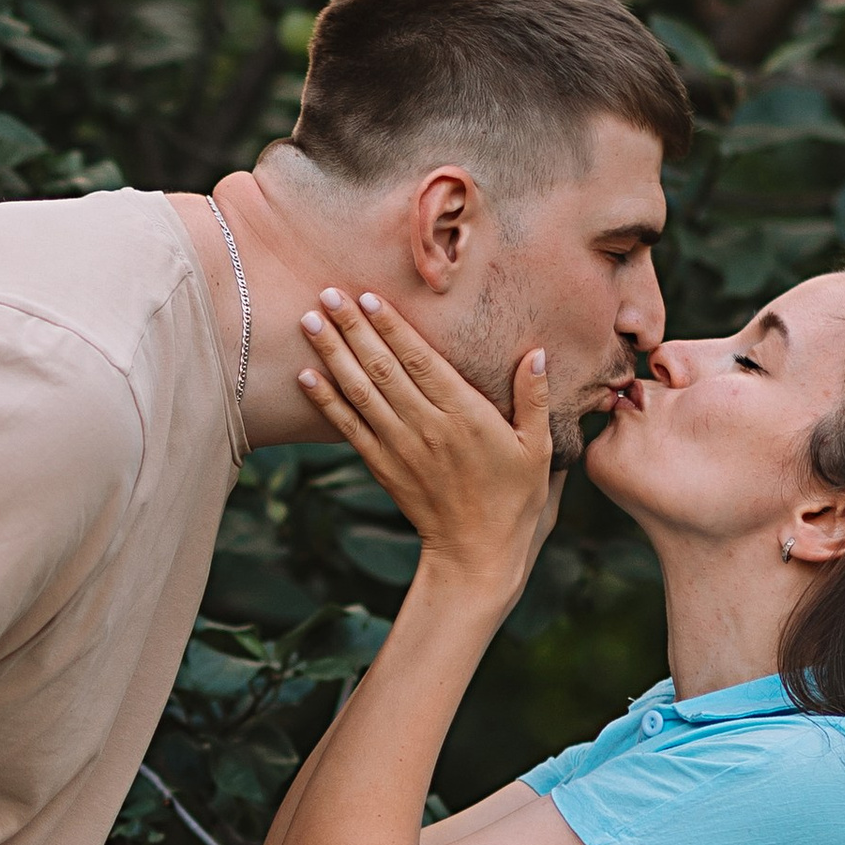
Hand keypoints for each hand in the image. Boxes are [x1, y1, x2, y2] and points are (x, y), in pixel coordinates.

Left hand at [298, 292, 560, 600]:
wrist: (476, 552)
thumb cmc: (514, 498)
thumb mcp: (537, 448)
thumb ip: (534, 398)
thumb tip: (536, 354)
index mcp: (464, 414)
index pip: (420, 360)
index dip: (391, 326)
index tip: (368, 296)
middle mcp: (426, 426)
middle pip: (382, 368)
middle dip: (352, 328)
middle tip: (327, 292)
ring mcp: (400, 447)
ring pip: (360, 392)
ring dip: (332, 354)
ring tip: (309, 321)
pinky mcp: (383, 467)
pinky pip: (349, 428)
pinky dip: (326, 401)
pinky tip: (306, 376)